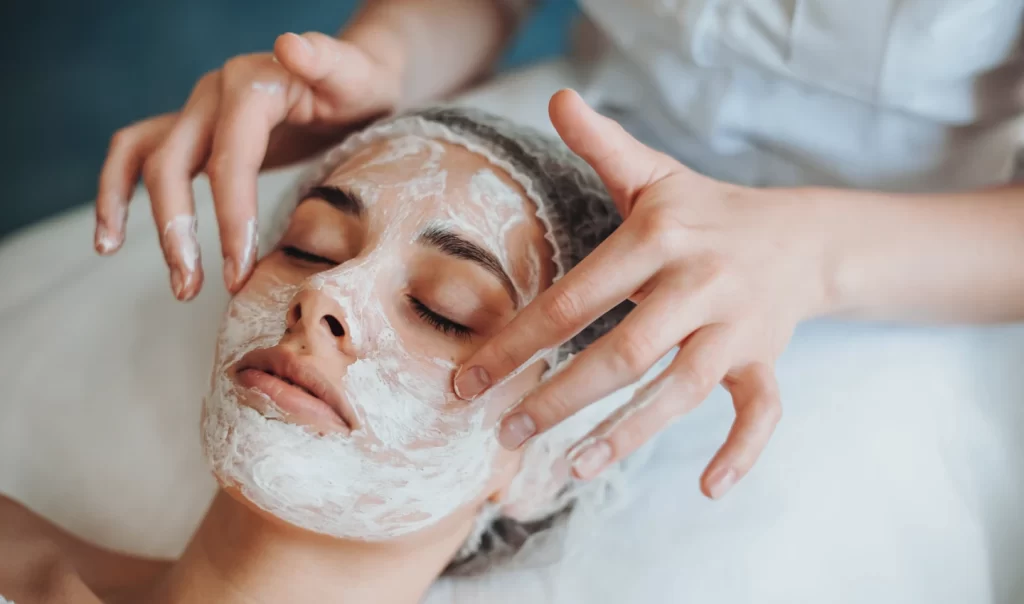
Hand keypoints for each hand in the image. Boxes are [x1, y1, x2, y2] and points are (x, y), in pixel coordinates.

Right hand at [95, 32, 401, 299]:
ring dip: (141, 220)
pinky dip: (116, 194)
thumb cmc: (359, 85)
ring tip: (166, 278)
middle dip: (178, 230)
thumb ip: (326, 60)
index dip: (230, 218)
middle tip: (194, 289)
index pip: (229, 159)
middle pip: (173, 162)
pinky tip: (109, 239)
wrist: (353, 80)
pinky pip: (139, 157)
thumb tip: (288, 44)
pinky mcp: (193, 131)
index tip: (239, 271)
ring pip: (146, 162)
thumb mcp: (355, 74)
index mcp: (249, 85)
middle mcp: (212, 94)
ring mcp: (197, 111)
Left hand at [454, 90, 834, 498]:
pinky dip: (744, 450)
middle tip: (505, 432)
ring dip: (628, 433)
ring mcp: (738, 325)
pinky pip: (763, 410)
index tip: (469, 380)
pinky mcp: (766, 358)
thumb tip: (556, 97)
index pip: (575, 296)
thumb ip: (603, 144)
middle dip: (560, 397)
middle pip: (624, 351)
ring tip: (573, 466)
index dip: (517, 341)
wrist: (800, 234)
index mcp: (660, 237)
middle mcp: (700, 281)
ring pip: (681, 389)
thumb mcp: (654, 174)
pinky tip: (711, 488)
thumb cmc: (704, 210)